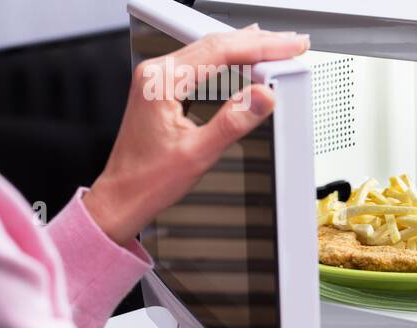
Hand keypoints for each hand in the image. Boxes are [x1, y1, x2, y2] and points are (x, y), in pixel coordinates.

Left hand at [85, 26, 309, 243]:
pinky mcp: (163, 86)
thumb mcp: (199, 154)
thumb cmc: (148, 179)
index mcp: (161, 82)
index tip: (288, 48)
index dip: (261, 47)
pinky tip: (247, 59)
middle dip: (259, 42)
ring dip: (246, 47)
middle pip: (216, 43)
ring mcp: (158, 78)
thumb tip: (263, 96)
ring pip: (210, 49)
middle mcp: (156, 73)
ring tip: (278, 48)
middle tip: (292, 44)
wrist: (123, 195)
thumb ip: (233, 122)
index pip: (221, 51)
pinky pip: (202, 61)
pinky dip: (230, 58)